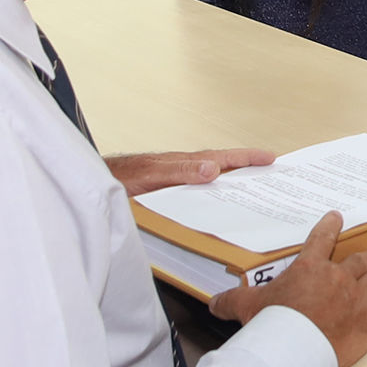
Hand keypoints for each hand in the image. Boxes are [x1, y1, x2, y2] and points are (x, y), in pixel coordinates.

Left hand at [107, 148, 273, 196]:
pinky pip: (198, 195)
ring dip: (230, 185)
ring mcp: (178, 182)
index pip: (223, 158)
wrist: (94, 185)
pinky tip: (214, 208)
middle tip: (271, 173)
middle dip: (247, 170)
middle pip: (222, 168)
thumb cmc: (120, 178)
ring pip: (211, 182)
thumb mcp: (153, 175)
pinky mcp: (169, 194)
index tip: (270, 158)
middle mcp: (185, 171)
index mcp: (186, 163)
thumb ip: (181, 171)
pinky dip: (212, 198)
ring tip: (251, 191)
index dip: (247, 158)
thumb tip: (212, 170)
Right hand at [209, 212, 366, 366]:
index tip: (337, 218)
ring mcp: (357, 296)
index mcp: (310, 267)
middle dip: (366, 259)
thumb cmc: (273, 324)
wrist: (294, 348)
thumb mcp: (248, 306)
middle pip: (361, 259)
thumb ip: (232, 301)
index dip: (331, 226)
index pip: (322, 237)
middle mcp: (338, 276)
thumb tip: (213, 302)